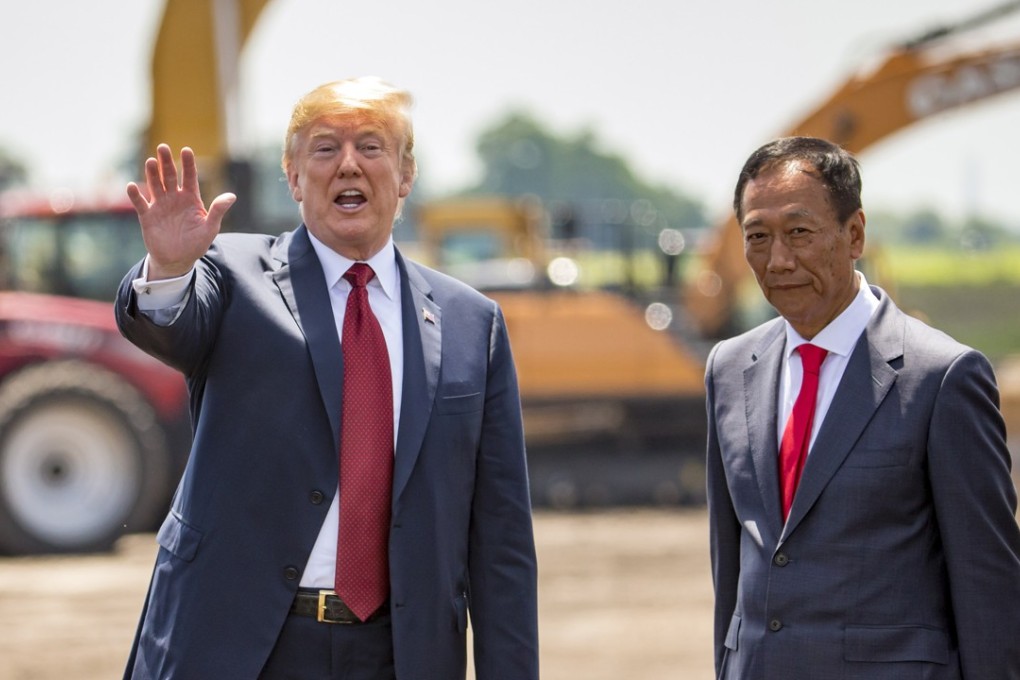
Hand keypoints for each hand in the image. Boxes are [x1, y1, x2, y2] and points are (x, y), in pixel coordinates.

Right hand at [126, 144, 235, 279]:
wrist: (178, 260)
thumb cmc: (196, 243)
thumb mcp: (210, 228)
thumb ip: (218, 211)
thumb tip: (232, 196)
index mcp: (190, 198)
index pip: (189, 177)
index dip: (188, 164)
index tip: (186, 150)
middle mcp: (174, 198)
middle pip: (169, 176)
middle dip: (166, 162)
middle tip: (163, 147)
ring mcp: (159, 205)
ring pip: (154, 185)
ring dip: (151, 174)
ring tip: (150, 161)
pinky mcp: (147, 216)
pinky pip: (140, 203)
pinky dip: (135, 195)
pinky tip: (132, 186)